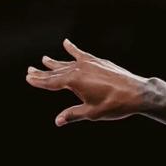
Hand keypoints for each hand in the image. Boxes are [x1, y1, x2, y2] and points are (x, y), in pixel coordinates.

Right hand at [26, 39, 147, 126]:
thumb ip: (73, 114)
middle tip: (30, 70)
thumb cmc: (115, 105)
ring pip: (68, 62)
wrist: (138, 93)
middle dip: (43, 72)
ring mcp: (89, 63)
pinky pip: (83, 54)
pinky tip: (67, 43)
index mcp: (73, 81)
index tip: (27, 78)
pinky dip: (74, 49)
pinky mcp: (99, 62)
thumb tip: (57, 121)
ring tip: (44, 60)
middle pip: (56, 71)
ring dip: (55, 62)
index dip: (38, 81)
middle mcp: (79, 69)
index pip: (50, 82)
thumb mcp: (91, 112)